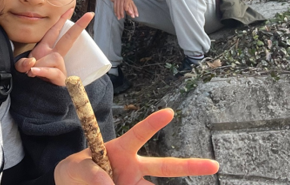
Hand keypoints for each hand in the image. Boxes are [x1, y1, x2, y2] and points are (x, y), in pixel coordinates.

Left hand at [15, 9, 94, 85]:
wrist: (37, 100)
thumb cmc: (32, 80)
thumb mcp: (22, 69)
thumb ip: (22, 64)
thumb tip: (31, 63)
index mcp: (48, 49)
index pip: (55, 31)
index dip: (62, 19)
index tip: (70, 8)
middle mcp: (56, 56)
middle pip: (68, 38)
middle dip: (79, 26)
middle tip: (89, 15)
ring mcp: (60, 67)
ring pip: (54, 58)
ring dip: (40, 65)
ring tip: (31, 74)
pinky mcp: (60, 79)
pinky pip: (52, 71)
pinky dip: (42, 71)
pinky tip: (34, 72)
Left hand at [54, 108, 218, 183]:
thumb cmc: (75, 171)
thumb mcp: (74, 168)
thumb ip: (89, 171)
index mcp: (121, 150)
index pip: (138, 134)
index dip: (152, 123)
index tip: (169, 112)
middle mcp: (133, 169)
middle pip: (165, 166)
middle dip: (190, 165)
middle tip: (215, 165)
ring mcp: (134, 184)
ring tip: (127, 184)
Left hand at [111, 0, 138, 19]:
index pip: (115, 5)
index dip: (115, 10)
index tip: (116, 15)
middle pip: (118, 7)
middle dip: (118, 13)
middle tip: (119, 18)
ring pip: (121, 7)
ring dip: (122, 12)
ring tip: (122, 17)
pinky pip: (126, 5)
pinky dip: (126, 9)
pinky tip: (127, 12)